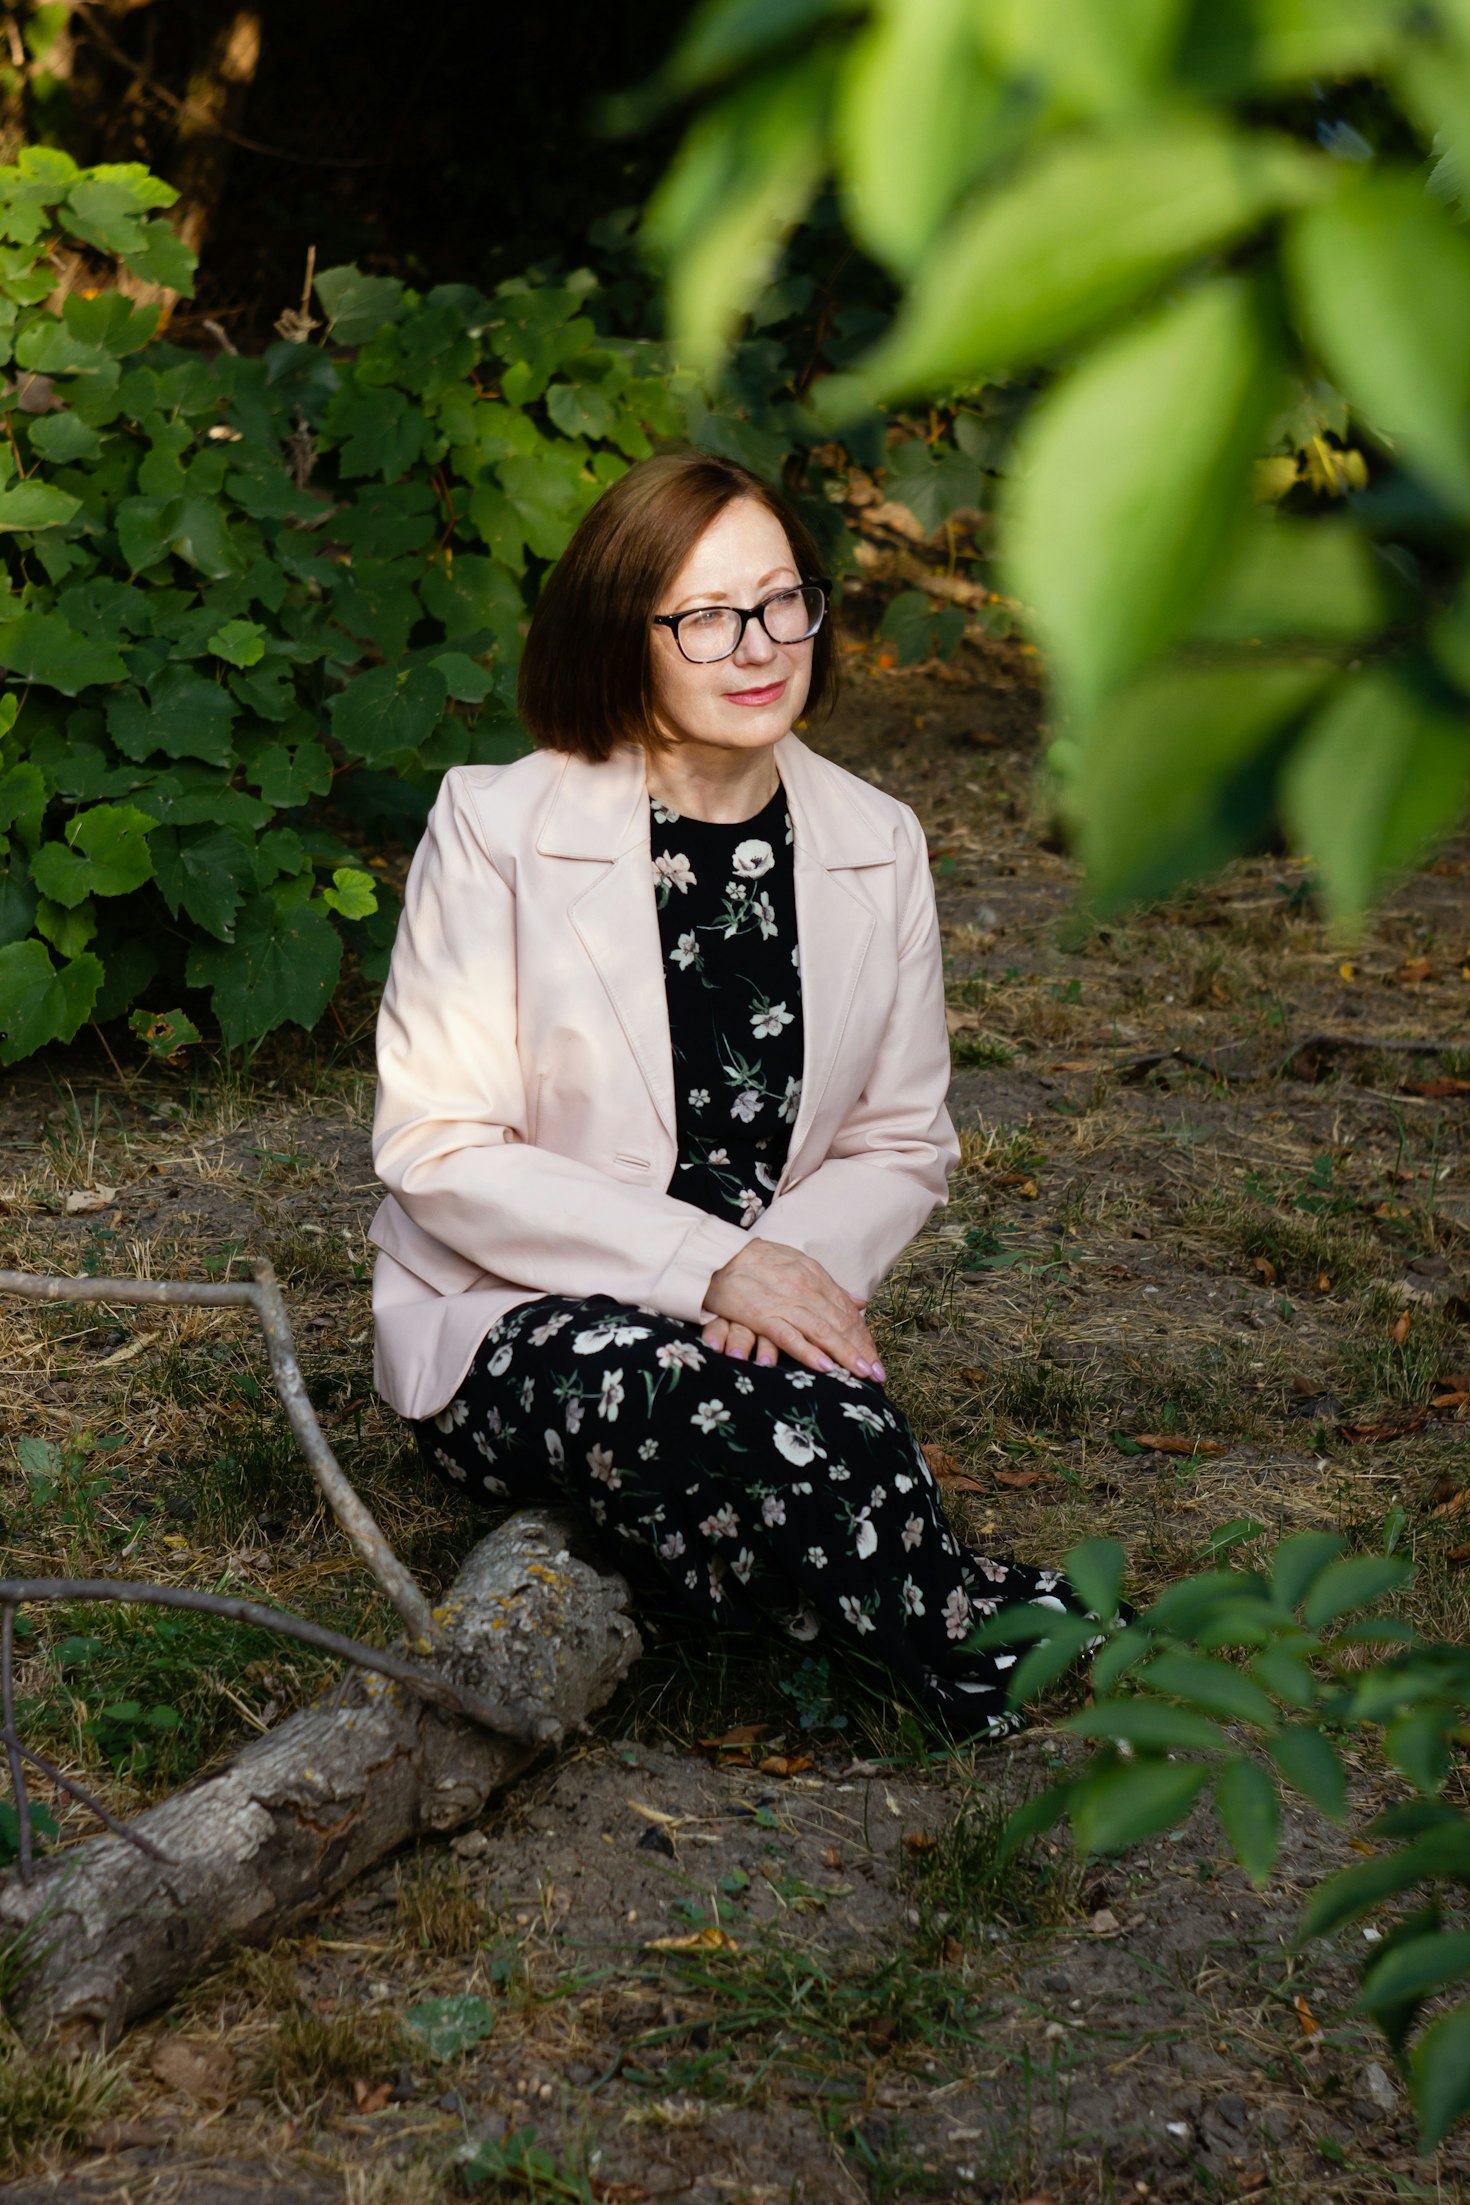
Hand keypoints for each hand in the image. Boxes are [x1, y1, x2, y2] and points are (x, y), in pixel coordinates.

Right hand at [702, 1238, 884, 1381]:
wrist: (718, 1256)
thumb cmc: (756, 1261)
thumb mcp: (798, 1264)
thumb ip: (828, 1286)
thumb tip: (859, 1302)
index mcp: (815, 1277)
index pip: (847, 1311)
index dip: (863, 1336)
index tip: (875, 1357)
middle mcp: (806, 1289)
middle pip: (841, 1323)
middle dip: (862, 1350)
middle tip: (878, 1374)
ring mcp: (785, 1303)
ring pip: (823, 1331)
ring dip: (846, 1354)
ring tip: (863, 1374)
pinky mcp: (763, 1316)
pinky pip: (791, 1337)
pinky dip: (810, 1352)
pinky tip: (826, 1367)